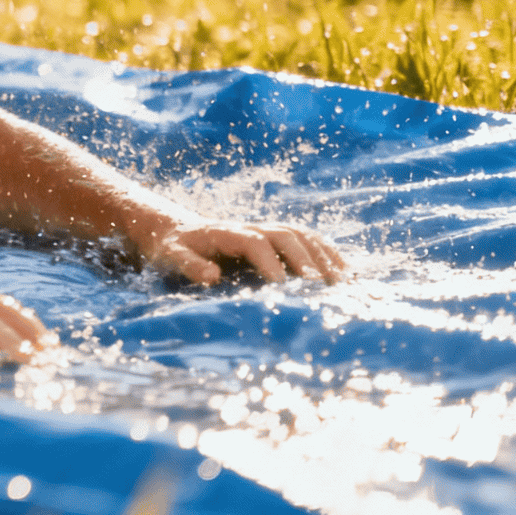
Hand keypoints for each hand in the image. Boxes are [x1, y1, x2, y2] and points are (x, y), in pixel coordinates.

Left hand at [140, 215, 345, 285]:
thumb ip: (189, 265)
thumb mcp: (171, 256)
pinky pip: (307, 239)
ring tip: (340, 281)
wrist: (175, 230)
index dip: (269, 262)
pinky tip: (344, 272)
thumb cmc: (173, 247)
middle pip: (285, 234)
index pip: (254, 242)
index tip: (281, 287)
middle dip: (304, 258)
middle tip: (319, 286)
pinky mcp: (275, 238)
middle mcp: (251, 227)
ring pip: (301, 234)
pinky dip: (327, 252)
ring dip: (322, 255)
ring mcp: (265, 230)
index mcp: (225, 231)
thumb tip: (212, 276)